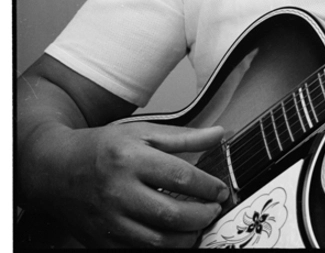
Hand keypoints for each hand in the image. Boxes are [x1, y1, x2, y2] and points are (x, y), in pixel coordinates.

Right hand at [53, 121, 229, 247]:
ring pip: (156, 241)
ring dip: (185, 237)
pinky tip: (173, 237)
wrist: (56, 169)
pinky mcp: (101, 242)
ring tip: (198, 226)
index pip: (180, 177)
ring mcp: (108, 221)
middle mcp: (118, 192)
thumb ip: (184, 137)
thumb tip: (219, 134)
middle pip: (170, 214)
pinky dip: (162, 248)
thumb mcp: (143, 132)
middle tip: (213, 210)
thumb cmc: (102, 149)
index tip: (220, 190)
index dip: (207, 186)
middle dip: (201, 216)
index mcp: (131, 160)